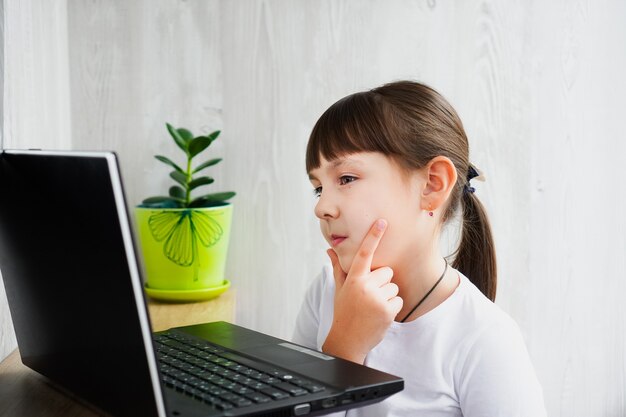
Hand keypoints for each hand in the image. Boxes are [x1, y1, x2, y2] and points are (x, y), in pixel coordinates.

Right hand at [322, 219, 402, 363]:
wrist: (347, 340)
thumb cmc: (344, 311)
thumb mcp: (339, 289)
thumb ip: (338, 268)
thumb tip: (329, 250)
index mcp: (353, 278)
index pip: (364, 253)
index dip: (373, 236)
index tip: (382, 222)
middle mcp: (365, 286)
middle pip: (387, 271)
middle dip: (382, 282)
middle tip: (370, 296)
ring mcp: (377, 298)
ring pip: (394, 286)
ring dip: (387, 296)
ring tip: (373, 307)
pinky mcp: (388, 310)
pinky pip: (399, 299)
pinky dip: (393, 307)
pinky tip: (380, 314)